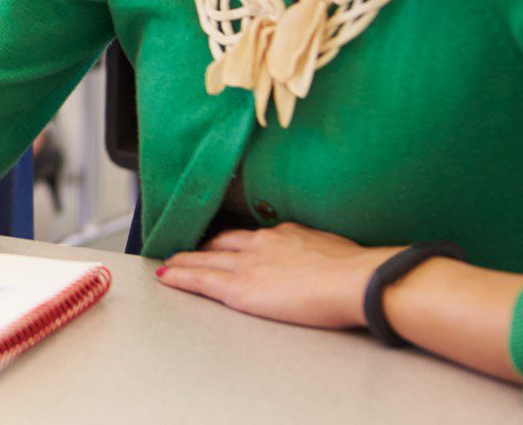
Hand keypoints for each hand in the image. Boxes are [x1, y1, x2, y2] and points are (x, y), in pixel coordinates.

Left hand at [157, 222, 401, 328]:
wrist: (355, 280)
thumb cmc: (355, 271)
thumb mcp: (334, 251)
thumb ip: (318, 254)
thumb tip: (324, 262)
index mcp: (285, 235)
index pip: (248, 237)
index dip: (230, 242)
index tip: (221, 245)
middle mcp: (260, 244)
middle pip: (220, 244)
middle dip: (202, 249)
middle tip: (187, 253)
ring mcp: (247, 264)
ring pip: (205, 260)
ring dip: (184, 262)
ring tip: (169, 264)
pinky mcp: (239, 287)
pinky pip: (200, 280)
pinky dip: (180, 277)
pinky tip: (166, 276)